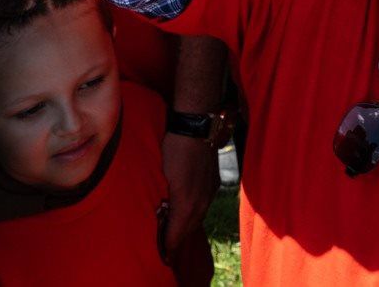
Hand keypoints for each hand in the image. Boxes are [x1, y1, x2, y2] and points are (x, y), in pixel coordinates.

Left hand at [159, 127, 220, 255]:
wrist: (199, 125)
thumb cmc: (175, 148)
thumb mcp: (164, 176)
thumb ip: (167, 200)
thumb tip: (164, 213)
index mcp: (188, 202)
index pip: (178, 232)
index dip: (170, 244)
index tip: (164, 253)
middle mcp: (203, 201)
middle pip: (190, 227)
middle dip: (179, 238)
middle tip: (168, 245)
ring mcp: (211, 191)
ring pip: (199, 216)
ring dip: (188, 225)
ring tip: (176, 229)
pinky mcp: (214, 182)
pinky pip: (204, 205)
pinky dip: (195, 212)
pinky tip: (189, 209)